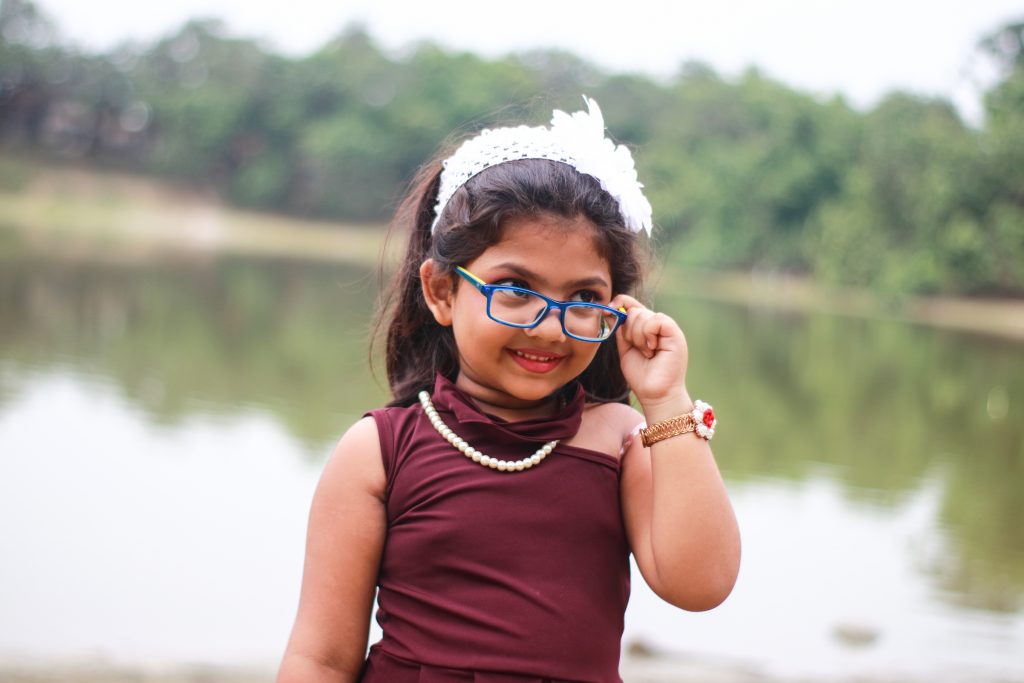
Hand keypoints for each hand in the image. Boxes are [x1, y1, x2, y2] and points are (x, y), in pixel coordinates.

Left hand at [610, 294, 689, 410]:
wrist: (655, 395)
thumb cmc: (642, 377)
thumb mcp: (626, 350)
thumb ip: (622, 332)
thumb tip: (614, 312)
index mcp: (647, 329)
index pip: (633, 306)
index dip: (620, 303)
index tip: (607, 310)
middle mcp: (658, 326)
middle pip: (635, 311)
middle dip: (629, 331)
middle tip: (639, 350)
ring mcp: (668, 329)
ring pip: (642, 315)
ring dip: (638, 337)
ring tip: (647, 353)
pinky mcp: (675, 333)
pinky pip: (656, 320)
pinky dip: (647, 334)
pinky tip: (652, 349)